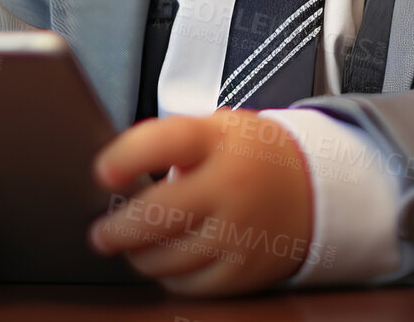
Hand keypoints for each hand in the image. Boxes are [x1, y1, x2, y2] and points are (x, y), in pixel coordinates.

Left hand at [89, 108, 317, 295]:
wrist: (312, 190)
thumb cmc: (249, 157)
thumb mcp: (217, 130)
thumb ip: (168, 143)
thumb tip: (111, 175)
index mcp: (219, 141)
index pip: (165, 142)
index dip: (126, 157)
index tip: (103, 173)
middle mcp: (231, 187)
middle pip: (156, 216)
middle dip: (116, 229)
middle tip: (101, 233)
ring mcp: (239, 233)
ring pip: (164, 259)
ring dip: (139, 255)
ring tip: (136, 245)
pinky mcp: (243, 271)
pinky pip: (187, 284)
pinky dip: (169, 275)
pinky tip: (170, 259)